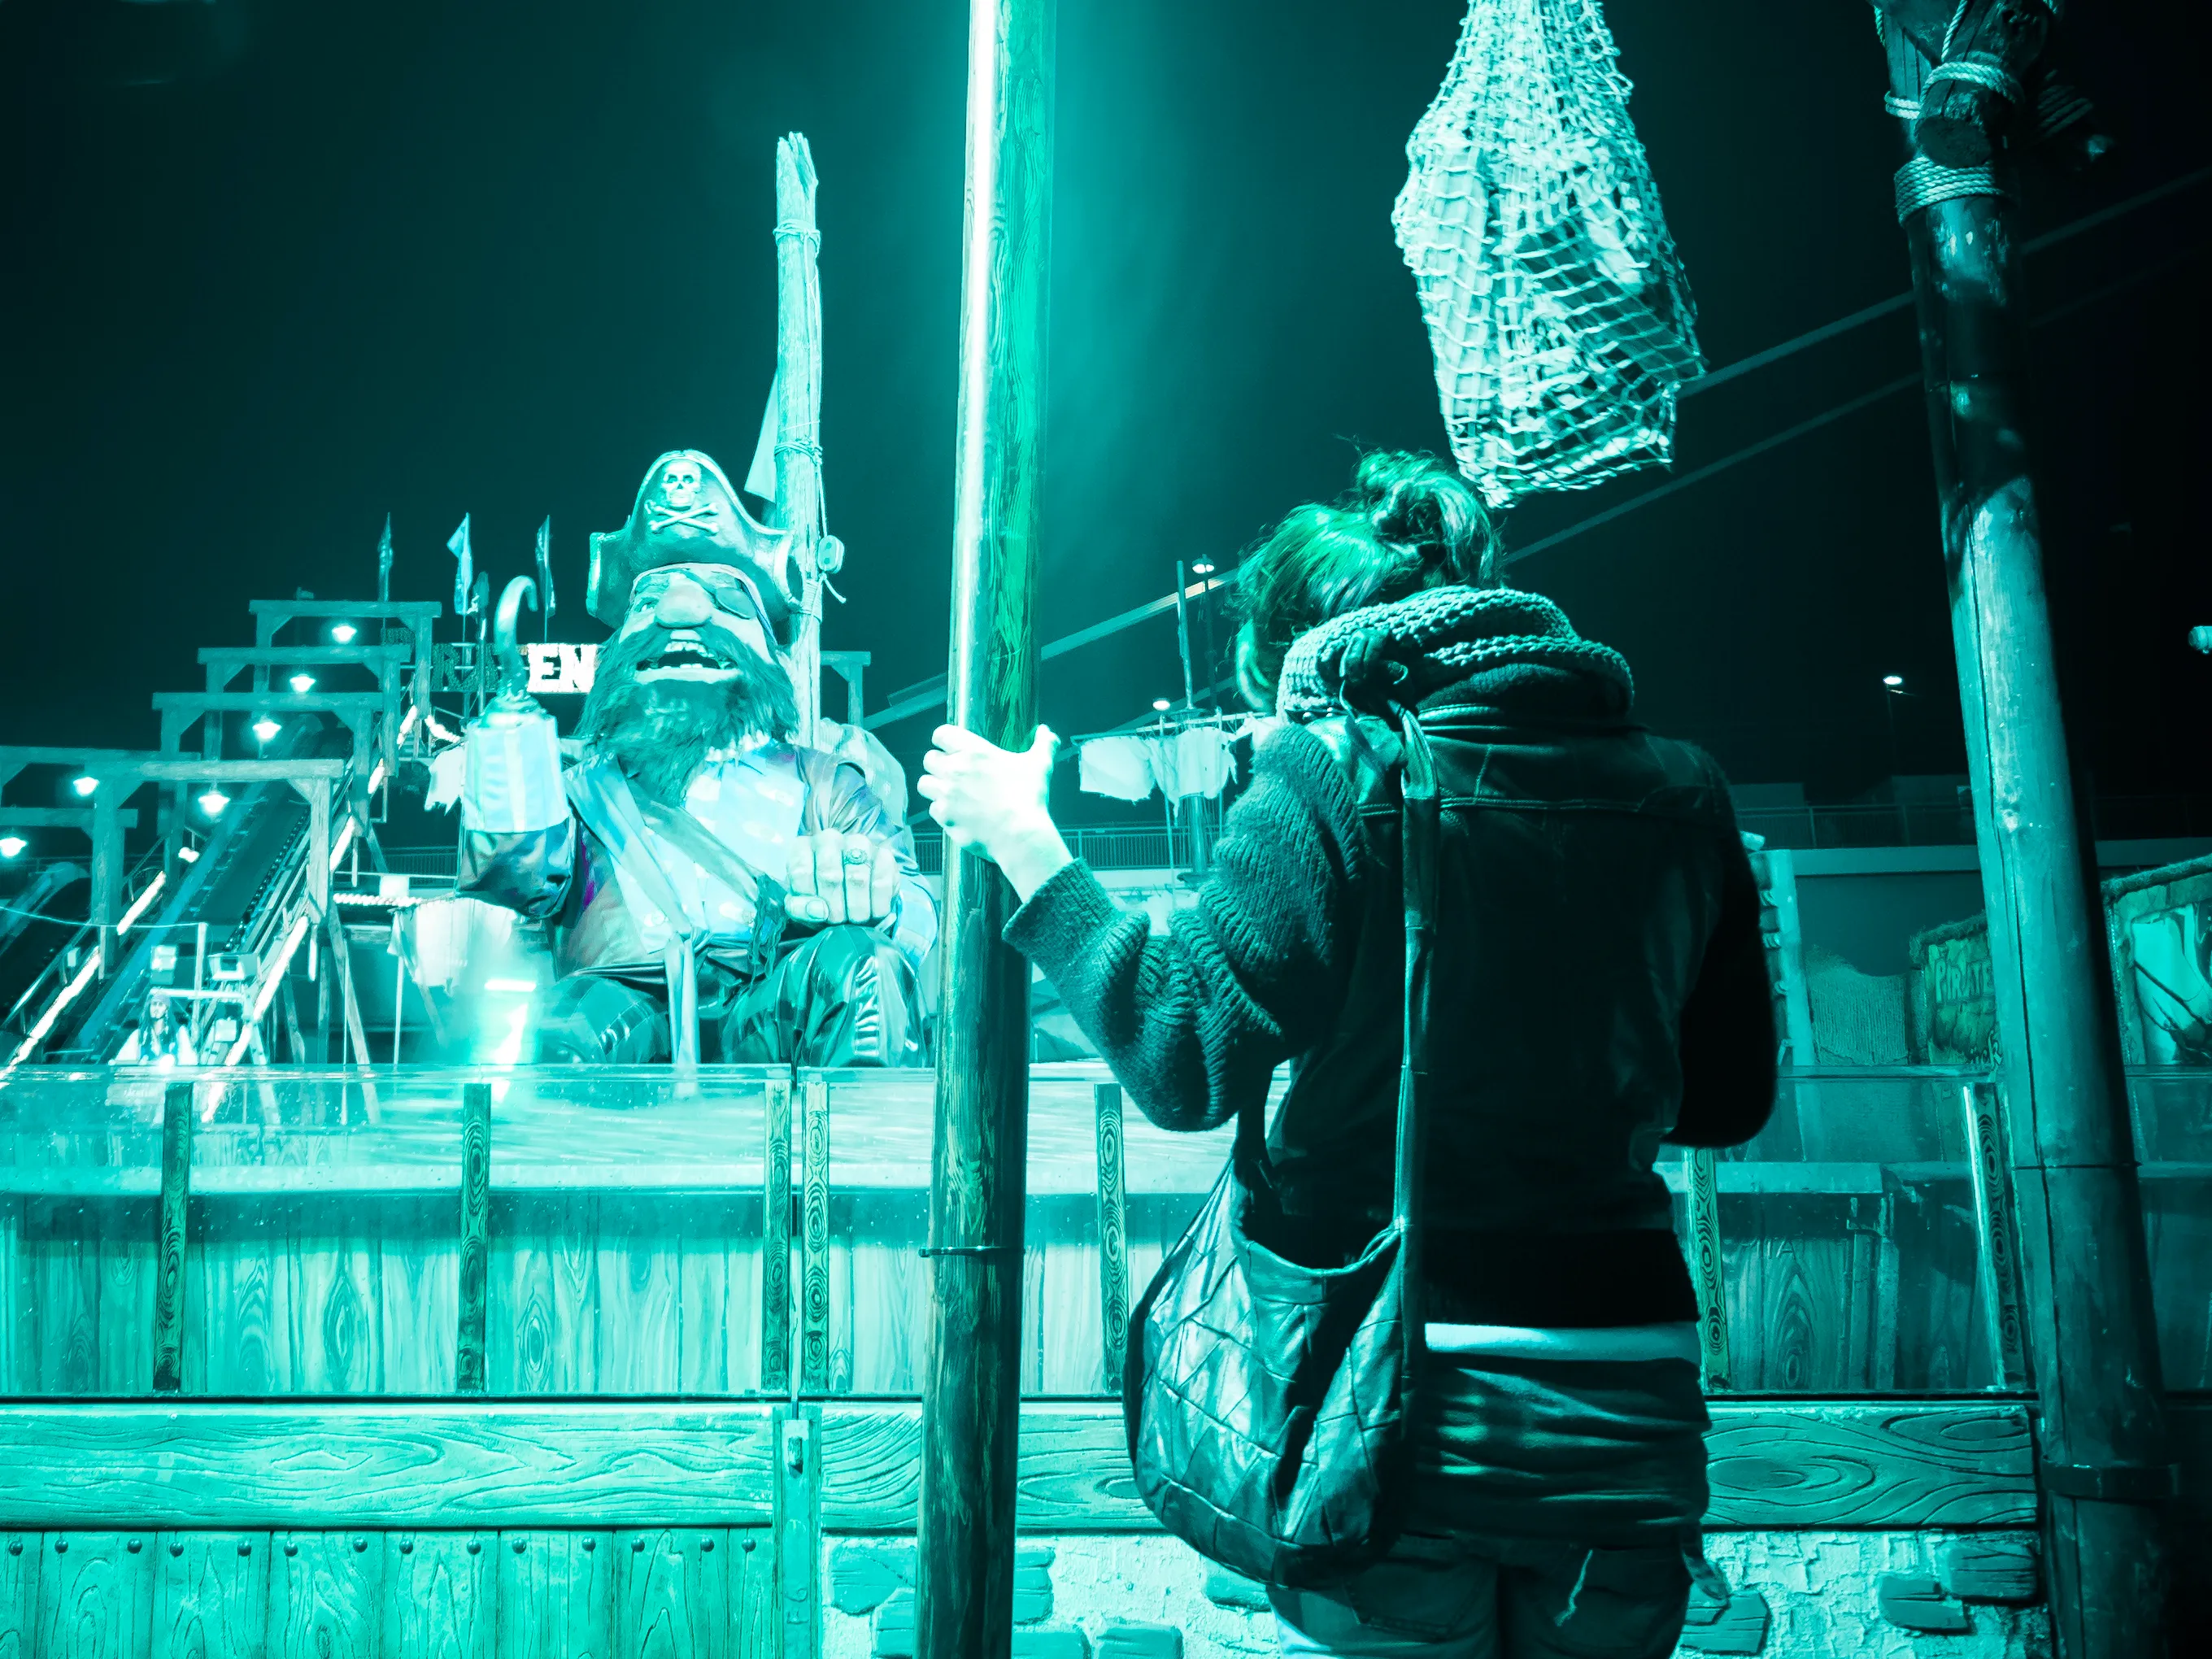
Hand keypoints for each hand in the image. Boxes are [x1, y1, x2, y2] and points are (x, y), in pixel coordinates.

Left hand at [784, 830, 901, 925]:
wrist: (854, 897)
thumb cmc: (822, 899)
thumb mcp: (804, 906)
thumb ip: (800, 909)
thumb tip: (817, 911)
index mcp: (802, 847)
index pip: (802, 872)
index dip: (809, 899)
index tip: (817, 913)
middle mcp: (829, 839)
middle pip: (830, 876)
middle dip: (834, 908)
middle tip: (838, 922)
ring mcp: (858, 843)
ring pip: (857, 879)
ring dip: (856, 909)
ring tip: (855, 920)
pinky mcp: (884, 854)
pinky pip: (881, 883)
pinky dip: (878, 906)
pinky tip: (874, 914)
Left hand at [918, 725, 1074, 900]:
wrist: (1019, 834)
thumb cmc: (1029, 798)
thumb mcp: (1040, 765)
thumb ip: (1043, 744)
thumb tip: (1046, 731)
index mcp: (974, 751)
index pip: (941, 734)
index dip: (943, 740)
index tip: (949, 747)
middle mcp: (954, 769)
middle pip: (929, 759)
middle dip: (938, 765)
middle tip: (951, 773)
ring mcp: (946, 794)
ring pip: (924, 784)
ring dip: (934, 787)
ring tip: (948, 793)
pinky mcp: (944, 816)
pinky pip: (932, 809)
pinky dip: (941, 811)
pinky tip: (955, 813)